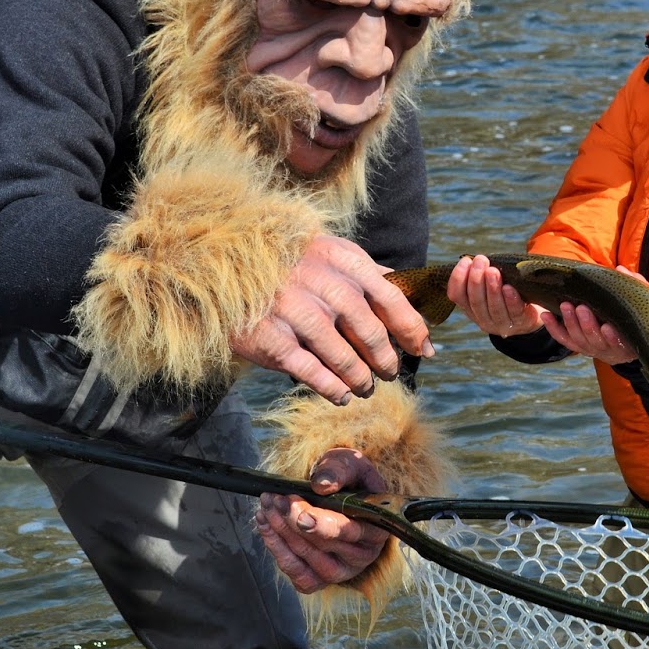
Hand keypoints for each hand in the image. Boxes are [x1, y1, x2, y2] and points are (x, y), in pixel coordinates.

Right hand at [231, 235, 433, 403]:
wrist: (224, 262)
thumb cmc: (290, 260)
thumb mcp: (331, 253)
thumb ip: (369, 273)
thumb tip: (411, 294)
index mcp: (345, 263)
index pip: (392, 301)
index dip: (413, 330)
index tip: (424, 350)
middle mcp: (324, 287)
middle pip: (372, 336)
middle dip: (386, 361)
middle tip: (389, 373)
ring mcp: (297, 313)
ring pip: (345, 360)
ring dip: (361, 380)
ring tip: (365, 387)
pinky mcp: (272, 339)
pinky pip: (312, 373)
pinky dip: (332, 389)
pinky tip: (340, 395)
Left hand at [255, 448, 390, 593]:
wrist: (341, 494)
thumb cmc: (350, 480)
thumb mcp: (351, 464)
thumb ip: (339, 471)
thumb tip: (322, 485)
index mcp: (376, 529)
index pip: (349, 532)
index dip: (322, 525)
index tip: (299, 513)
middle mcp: (361, 556)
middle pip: (322, 546)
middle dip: (292, 521)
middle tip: (274, 499)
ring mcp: (340, 571)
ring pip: (305, 562)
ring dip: (280, 534)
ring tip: (266, 508)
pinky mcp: (318, 579)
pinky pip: (294, 572)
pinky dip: (276, 548)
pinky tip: (265, 525)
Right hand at [445, 254, 546, 337]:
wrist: (531, 315)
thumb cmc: (505, 294)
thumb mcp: (489, 288)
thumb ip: (481, 277)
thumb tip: (475, 260)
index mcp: (471, 309)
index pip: (457, 296)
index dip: (458, 278)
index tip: (465, 260)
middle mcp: (483, 319)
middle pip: (476, 301)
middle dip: (476, 279)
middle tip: (480, 260)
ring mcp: (502, 324)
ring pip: (494, 308)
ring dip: (492, 288)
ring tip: (492, 271)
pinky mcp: (521, 323)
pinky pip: (514, 312)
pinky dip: (510, 300)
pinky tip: (509, 288)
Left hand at [538, 264, 642, 365]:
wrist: (628, 336)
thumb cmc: (634, 315)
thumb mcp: (641, 302)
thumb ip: (635, 286)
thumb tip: (621, 269)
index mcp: (627, 343)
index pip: (620, 343)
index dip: (613, 338)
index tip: (607, 327)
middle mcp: (607, 349)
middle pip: (594, 341)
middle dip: (587, 325)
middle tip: (581, 308)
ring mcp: (591, 348)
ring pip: (578, 340)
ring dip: (570, 323)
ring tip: (565, 306)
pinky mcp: (579, 345)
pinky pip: (564, 339)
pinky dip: (554, 329)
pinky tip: (546, 316)